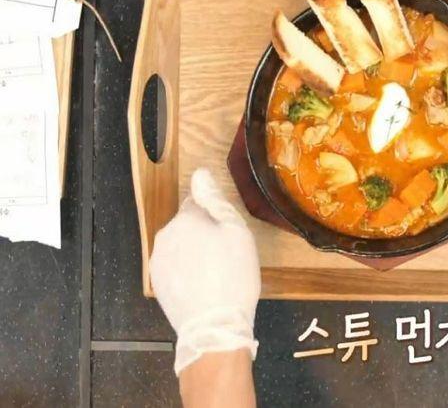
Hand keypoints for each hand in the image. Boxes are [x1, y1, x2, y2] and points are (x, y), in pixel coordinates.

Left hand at [150, 168, 260, 374]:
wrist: (214, 326)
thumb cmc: (233, 276)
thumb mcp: (237, 233)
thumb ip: (216, 200)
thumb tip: (200, 173)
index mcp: (185, 219)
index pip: (198, 201)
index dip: (216, 213)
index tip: (229, 231)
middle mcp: (165, 236)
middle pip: (188, 224)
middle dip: (204, 232)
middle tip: (227, 254)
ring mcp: (158, 261)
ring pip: (180, 245)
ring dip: (194, 251)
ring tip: (216, 272)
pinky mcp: (158, 283)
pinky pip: (174, 266)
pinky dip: (187, 270)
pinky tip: (204, 285)